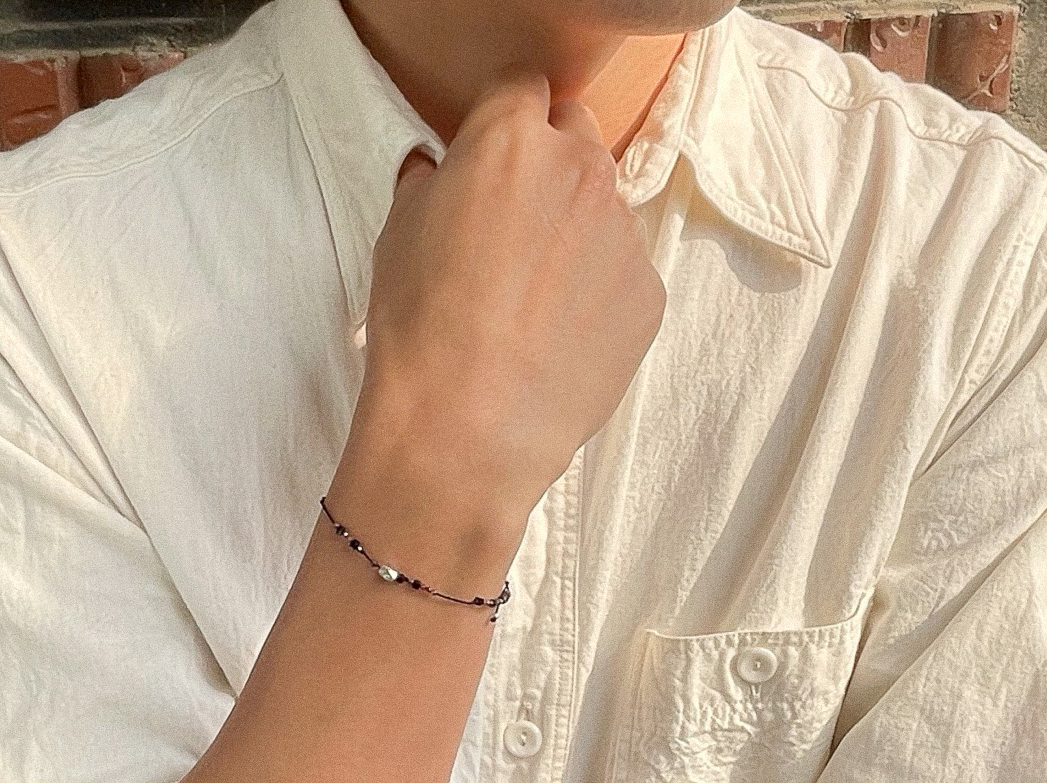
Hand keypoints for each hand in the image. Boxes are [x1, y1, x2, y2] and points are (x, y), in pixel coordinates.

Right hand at [344, 68, 667, 548]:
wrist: (465, 431)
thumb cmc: (420, 333)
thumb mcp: (397, 236)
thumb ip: (431, 183)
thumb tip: (442, 173)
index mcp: (512, 140)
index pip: (523, 88)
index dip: (503, 122)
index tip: (490, 158)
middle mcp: (581, 171)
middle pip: (575, 136)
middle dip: (548, 167)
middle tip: (511, 230)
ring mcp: (623, 234)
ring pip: (602, 211)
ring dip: (575, 236)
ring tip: (530, 304)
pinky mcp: (648, 295)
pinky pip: (623, 274)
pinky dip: (598, 295)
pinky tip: (557, 339)